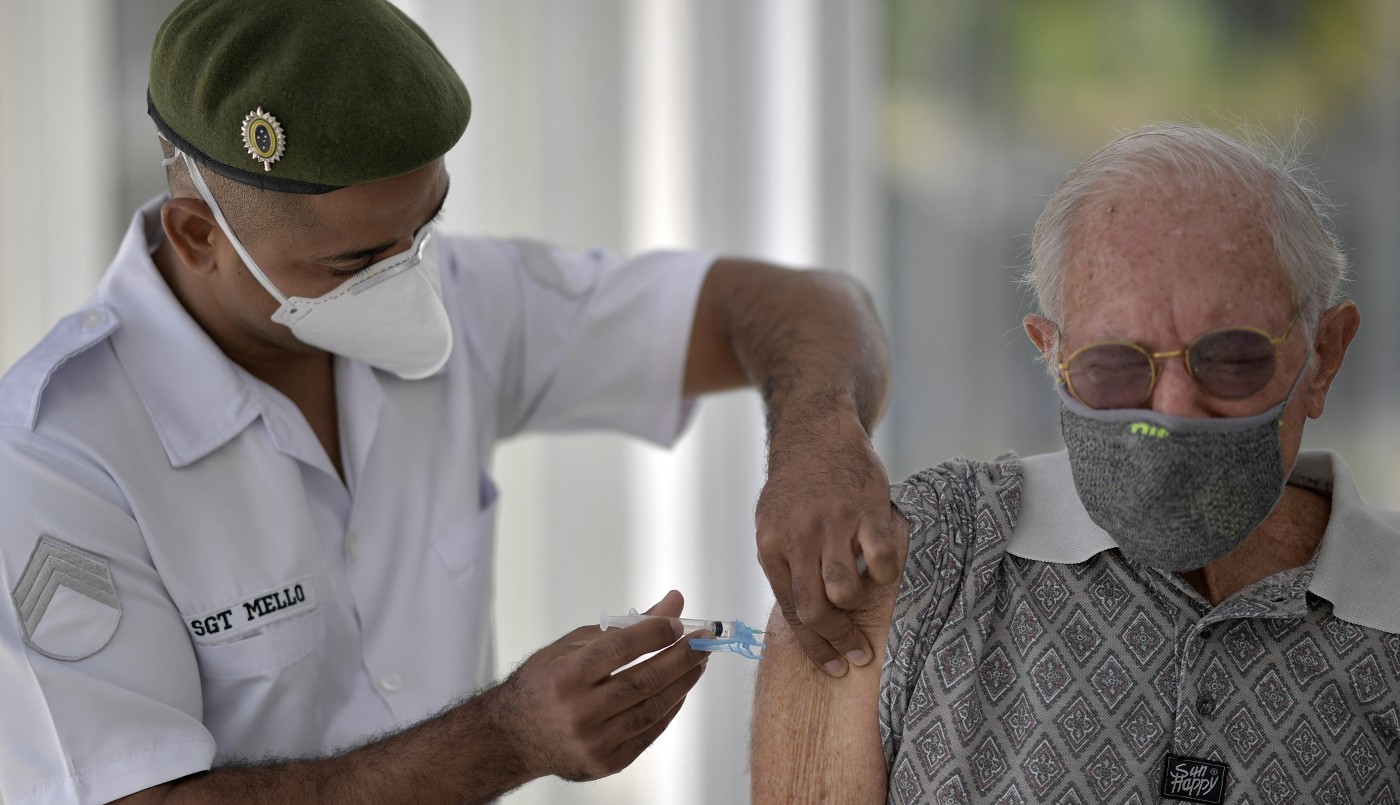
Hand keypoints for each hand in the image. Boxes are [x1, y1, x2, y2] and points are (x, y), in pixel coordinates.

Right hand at [490, 590, 708, 781]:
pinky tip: (680, 688)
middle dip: (682, 657)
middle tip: (704, 641)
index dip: (656, 634)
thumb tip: (673, 603)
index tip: (681, 623)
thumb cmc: (546, 682)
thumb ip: (625, 627)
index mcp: (565, 676)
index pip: (621, 649)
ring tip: (699, 662)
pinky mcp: (606, 762)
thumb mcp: (574, 645)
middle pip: (644, 681)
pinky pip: (650, 731)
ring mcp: (593, 742)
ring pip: (653, 708)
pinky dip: (670, 707)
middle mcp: (578, 711)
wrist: (515, 735)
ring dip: (684, 682)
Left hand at [756, 404, 898, 675]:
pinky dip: (885, 572)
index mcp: (771, 547)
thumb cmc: (795, 486)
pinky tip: (883, 565)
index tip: (836, 666)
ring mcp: (833, 523)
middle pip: (815, 610)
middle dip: (838, 641)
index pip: (791, 612)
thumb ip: (785, 566)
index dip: (816, 647)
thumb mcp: (772, 524)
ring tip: (864, 597)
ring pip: (844, 590)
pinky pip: (881, 560)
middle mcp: (798, 538)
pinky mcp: (867, 509)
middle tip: (858, 653)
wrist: (816, 430)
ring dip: (858, 605)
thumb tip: (803, 617)